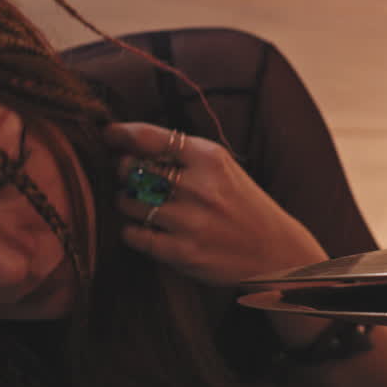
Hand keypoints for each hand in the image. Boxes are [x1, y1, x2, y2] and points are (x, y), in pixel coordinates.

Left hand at [106, 122, 327, 285]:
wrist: (277, 252)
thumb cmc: (243, 205)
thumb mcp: (223, 169)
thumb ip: (183, 155)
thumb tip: (125, 147)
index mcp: (210, 158)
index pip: (148, 138)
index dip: (120, 134)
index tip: (109, 135)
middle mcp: (199, 186)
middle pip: (131, 169)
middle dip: (125, 172)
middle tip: (135, 179)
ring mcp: (190, 221)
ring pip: (128, 202)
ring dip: (127, 203)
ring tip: (143, 206)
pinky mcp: (182, 252)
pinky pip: (133, 235)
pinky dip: (133, 231)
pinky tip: (149, 230)